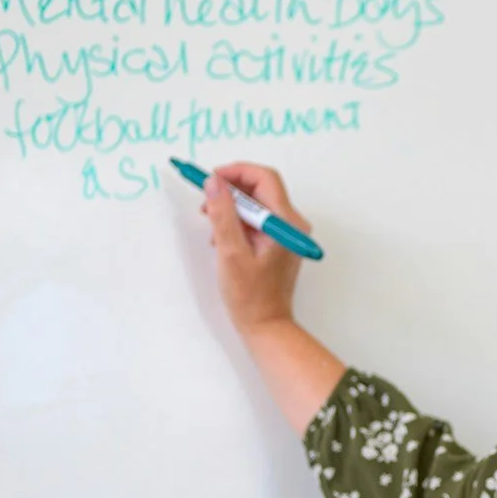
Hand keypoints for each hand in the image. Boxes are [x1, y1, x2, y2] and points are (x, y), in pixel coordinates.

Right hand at [200, 161, 310, 340]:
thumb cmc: (250, 296)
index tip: (211, 179)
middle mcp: (291, 223)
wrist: (266, 325)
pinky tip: (221, 239)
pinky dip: (236, 222)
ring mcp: (285, 233)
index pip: (264, 178)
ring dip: (230, 208)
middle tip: (205, 202)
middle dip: (230, 191)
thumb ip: (222, 214)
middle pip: (260, 188)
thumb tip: (214, 182)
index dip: (236, 172)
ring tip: (211, 226)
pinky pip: (256, 220)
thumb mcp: (230, 252)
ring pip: (256, 204)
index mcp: (285, 222)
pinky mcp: (277, 242)